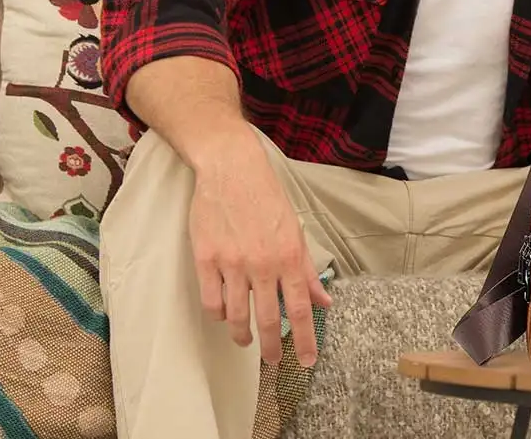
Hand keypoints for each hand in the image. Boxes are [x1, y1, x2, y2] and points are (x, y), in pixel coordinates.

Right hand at [188, 134, 331, 365]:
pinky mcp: (205, 259)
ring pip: (236, 316)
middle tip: (274, 362)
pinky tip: (224, 314)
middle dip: (272, 348)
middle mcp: (262, 263)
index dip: (305, 339)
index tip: (309, 361)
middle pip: (267, 320)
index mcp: (289, 255)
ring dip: (242, 335)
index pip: (299, 308)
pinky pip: (212, 301)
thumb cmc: (267, 197)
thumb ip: (307, 270)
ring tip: (246, 341)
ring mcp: (231, 262)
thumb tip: (324, 301)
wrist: (231, 169)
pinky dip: (219, 314)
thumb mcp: (295, 229)